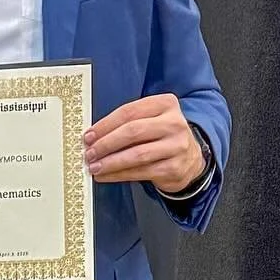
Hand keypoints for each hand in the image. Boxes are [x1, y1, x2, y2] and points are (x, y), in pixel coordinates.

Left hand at [83, 94, 205, 194]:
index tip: (89, 135)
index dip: (105, 125)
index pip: (129, 112)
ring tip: (94, 166)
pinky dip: (119, 175)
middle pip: (132, 131)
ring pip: (136, 154)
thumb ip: (128, 123)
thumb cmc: (162, 137)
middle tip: (89, 152)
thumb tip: (94, 136)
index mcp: (165, 104)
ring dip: (111, 162)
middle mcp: (174, 123)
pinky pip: (141, 172)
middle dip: (106, 143)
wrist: (190, 160)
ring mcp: (176, 146)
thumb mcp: (151, 120)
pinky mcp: (174, 168)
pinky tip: (106, 175)